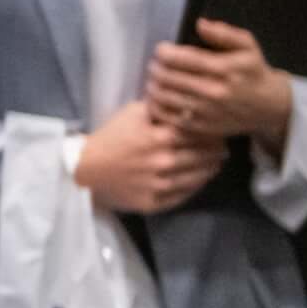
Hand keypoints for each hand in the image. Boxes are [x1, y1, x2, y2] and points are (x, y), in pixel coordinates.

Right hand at [72, 99, 224, 213]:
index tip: (217, 131)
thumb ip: (160, 108)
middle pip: (203, 156)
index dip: (212, 131)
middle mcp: (165, 162)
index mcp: (161, 137)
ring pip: (198, 177)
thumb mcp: (132, 112)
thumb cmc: (110, 136)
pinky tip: (198, 180)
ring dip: (210, 169)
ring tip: (214, 164)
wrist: (84, 168)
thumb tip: (187, 105)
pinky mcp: (155, 202)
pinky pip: (184, 196)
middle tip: (222, 148)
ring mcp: (161, 185)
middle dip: (215, 151)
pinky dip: (195, 187)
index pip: (199, 133)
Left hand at [147, 20, 295, 152]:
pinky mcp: (201, 127)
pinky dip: (157, 106)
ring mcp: (206, 112)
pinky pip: (167, 117)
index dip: (162, 52)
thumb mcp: (247, 45)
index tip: (162, 50)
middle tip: (156, 64)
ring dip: (153, 85)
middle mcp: (213, 91)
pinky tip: (159, 97)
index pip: (177, 58)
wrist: (268, 106)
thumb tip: (200, 24)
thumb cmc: (252, 71)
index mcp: (222, 69)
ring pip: (163, 96)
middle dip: (155, 67)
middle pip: (165, 77)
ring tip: (156, 79)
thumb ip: (223, 33)